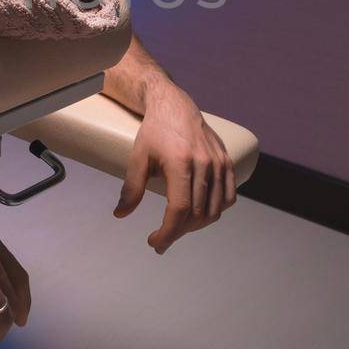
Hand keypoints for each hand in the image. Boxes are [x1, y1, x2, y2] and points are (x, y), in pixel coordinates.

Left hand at [114, 86, 235, 252]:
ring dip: (196, 226)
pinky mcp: (227, 162)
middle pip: (196, 214)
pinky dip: (215, 211)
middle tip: (161, 238)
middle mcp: (204, 164)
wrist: (175, 106)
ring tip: (177, 227)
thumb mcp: (138, 157)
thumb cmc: (155, 131)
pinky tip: (199, 215)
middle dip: (178, 232)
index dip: (167, 232)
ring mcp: (219, 163)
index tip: (154, 242)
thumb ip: (131, 187)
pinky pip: (228, 197)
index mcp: (180, 162)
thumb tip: (120, 214)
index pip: (179, 210)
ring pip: (214, 210)